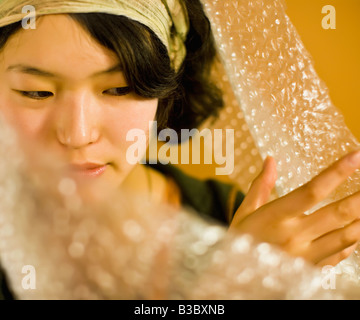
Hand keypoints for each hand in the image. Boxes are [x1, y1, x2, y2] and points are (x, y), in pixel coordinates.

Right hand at [230, 151, 359, 266]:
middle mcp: (294, 236)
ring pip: (346, 235)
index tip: (355, 156)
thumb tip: (270, 160)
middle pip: (337, 214)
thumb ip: (261, 185)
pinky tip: (356, 228)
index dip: (336, 172)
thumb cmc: (240, 240)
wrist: (236, 277)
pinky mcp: (312, 269)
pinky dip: (353, 239)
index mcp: (276, 217)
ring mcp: (306, 256)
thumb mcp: (245, 212)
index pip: (311, 191)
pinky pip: (341, 253)